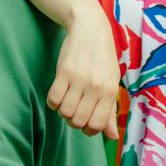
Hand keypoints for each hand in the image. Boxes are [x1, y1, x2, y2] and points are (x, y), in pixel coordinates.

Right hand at [48, 9, 120, 139]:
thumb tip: (112, 137)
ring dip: (63, 111)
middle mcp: (96, 87)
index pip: (98, 125)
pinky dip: (53, 102)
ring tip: (67, 100)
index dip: (89, 129)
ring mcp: (79, 79)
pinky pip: (53, 99)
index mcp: (110, 91)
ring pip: (65, 112)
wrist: (90, 28)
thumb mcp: (111, 82)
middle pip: (78, 121)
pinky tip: (58, 93)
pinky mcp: (64, 71)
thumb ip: (110, 111)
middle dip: (73, 121)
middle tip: (75, 109)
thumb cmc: (102, 58)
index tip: (85, 121)